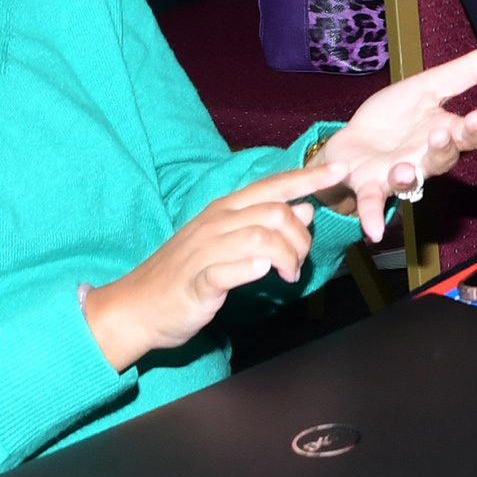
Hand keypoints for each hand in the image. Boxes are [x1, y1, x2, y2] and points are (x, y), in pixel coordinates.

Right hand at [86, 163, 337, 368]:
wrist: (134, 307)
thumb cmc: (184, 275)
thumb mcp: (228, 243)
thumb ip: (265, 225)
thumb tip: (306, 208)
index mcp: (224, 210)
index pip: (273, 186)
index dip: (309, 178)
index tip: (341, 169)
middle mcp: (216, 223)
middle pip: (275, 212)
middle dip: (300, 237)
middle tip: (298, 265)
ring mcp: (204, 251)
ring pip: (260, 238)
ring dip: (286, 257)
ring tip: (286, 276)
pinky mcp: (197, 282)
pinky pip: (228, 269)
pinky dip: (251, 268)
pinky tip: (263, 272)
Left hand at [308, 42, 476, 216]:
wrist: (352, 142)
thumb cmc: (394, 118)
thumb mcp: (428, 86)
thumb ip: (467, 72)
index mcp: (442, 134)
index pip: (467, 136)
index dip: (474, 129)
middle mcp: (424, 160)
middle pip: (443, 161)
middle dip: (444, 150)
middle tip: (442, 135)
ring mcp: (397, 175)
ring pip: (410, 181)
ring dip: (409, 177)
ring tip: (404, 169)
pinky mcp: (369, 185)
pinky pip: (373, 203)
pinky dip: (373, 215)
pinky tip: (372, 229)